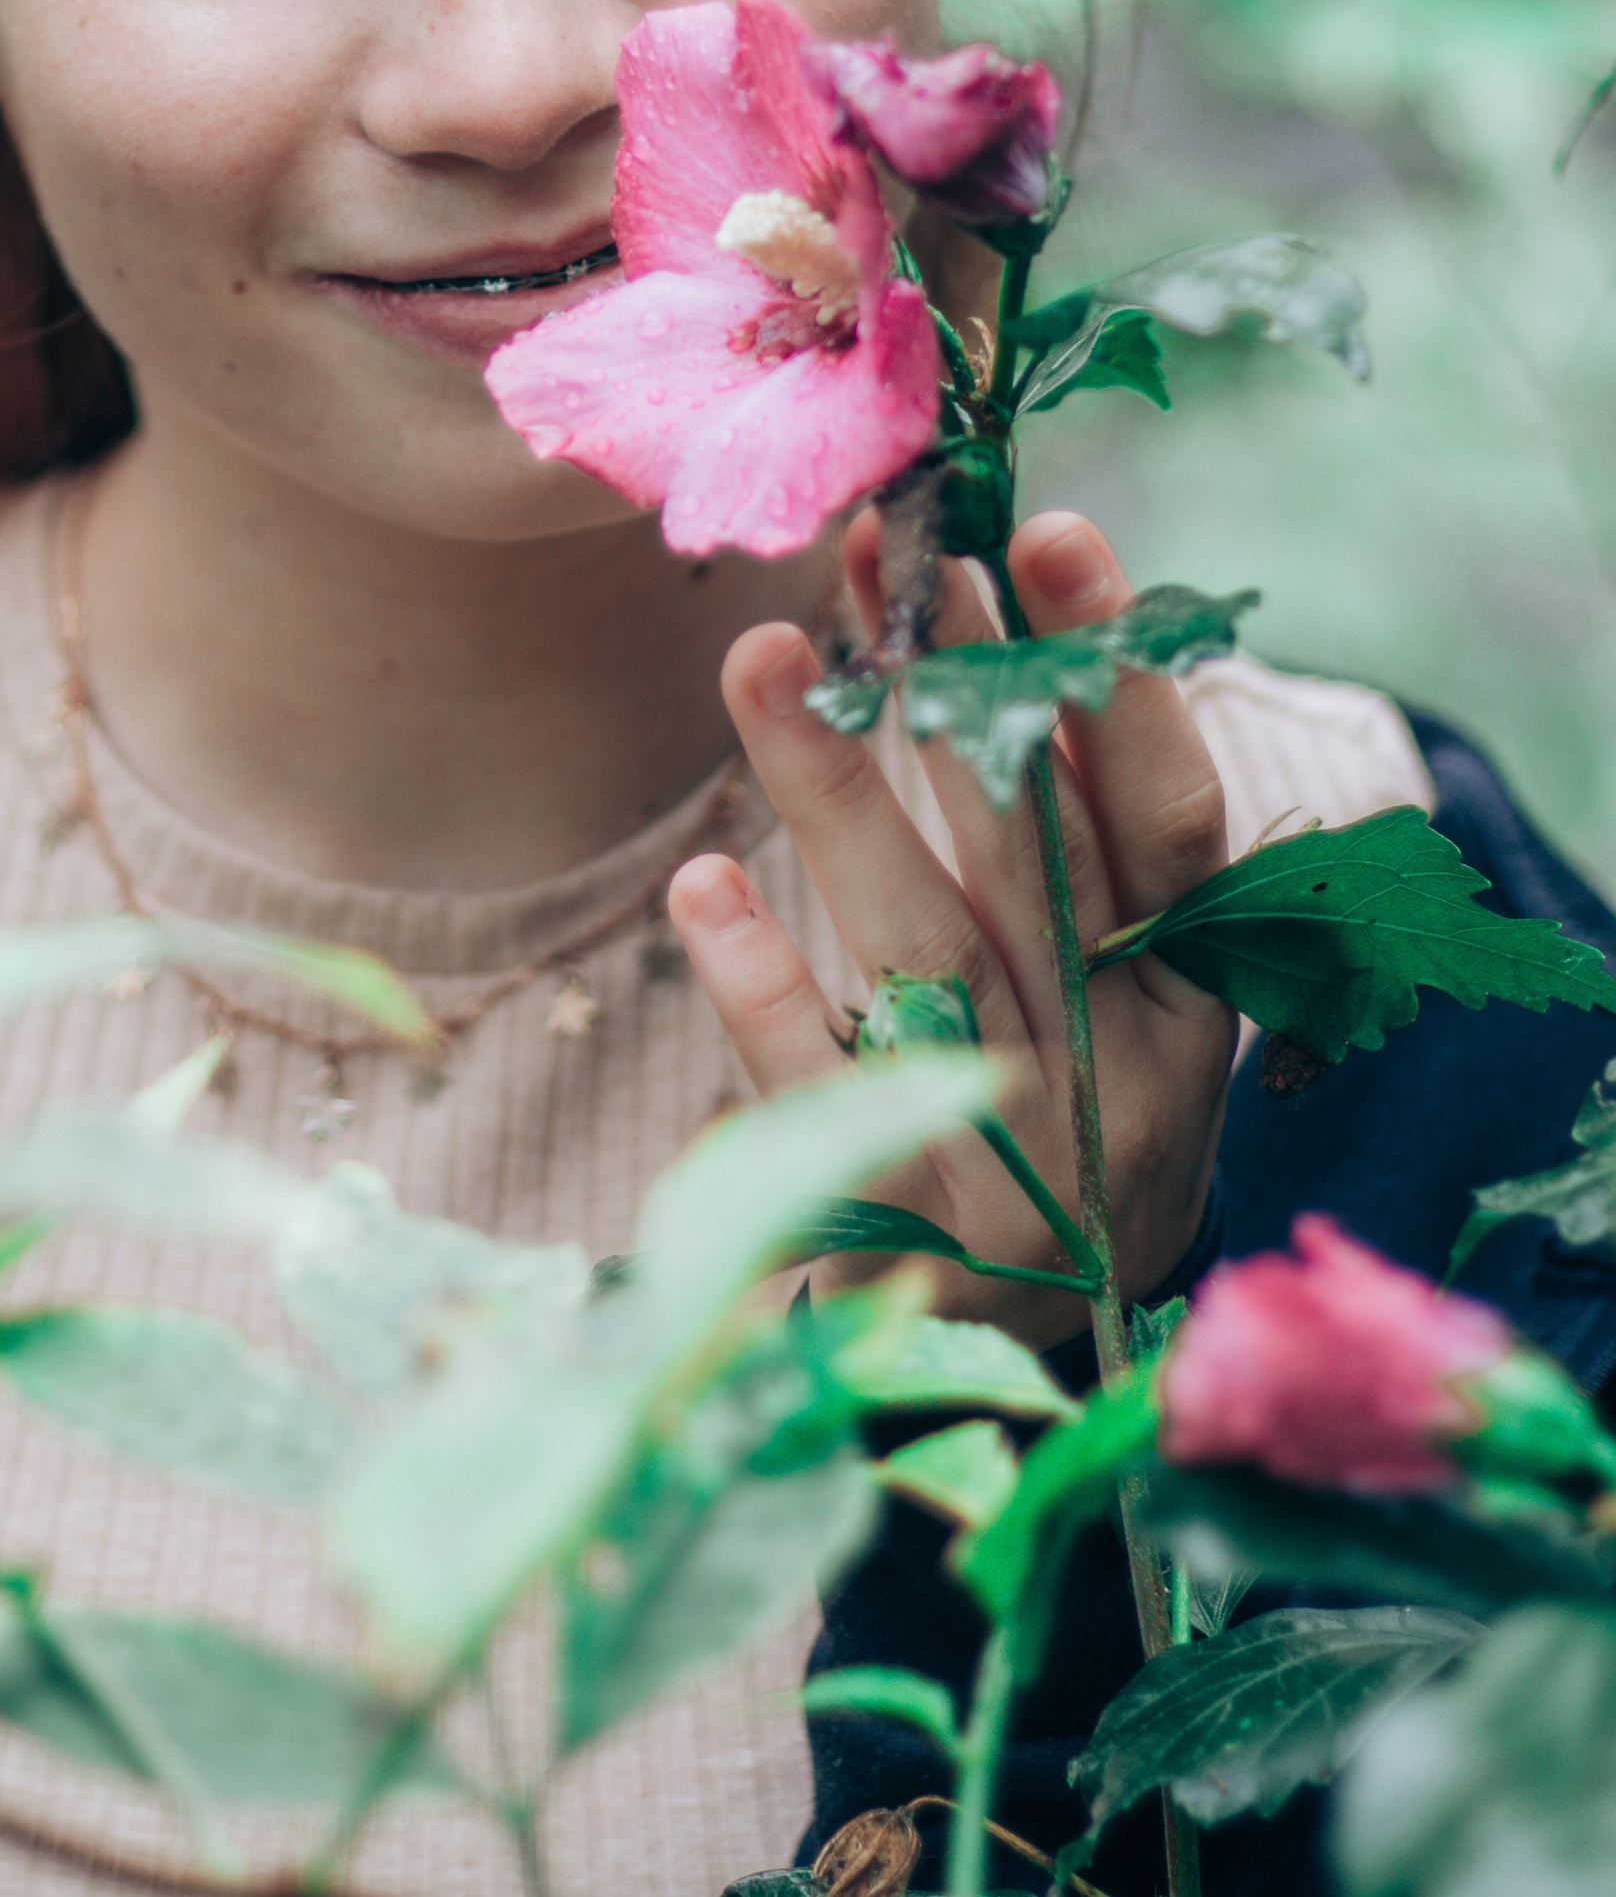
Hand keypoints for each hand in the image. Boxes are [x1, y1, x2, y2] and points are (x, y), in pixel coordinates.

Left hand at [669, 506, 1236, 1351]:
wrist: (1051, 1368)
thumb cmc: (1076, 1114)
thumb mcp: (1122, 996)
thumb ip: (1072, 837)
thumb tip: (971, 609)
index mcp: (1192, 999)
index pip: (1165, 814)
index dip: (1113, 674)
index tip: (1041, 528)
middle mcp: (1122, 1074)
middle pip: (1033, 858)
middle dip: (952, 689)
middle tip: (872, 548)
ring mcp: (1016, 1161)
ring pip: (919, 949)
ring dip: (832, 792)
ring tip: (752, 655)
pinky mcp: (906, 1236)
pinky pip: (822, 1093)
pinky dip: (763, 985)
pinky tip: (703, 878)